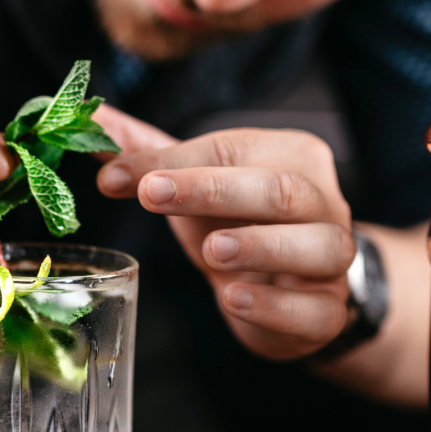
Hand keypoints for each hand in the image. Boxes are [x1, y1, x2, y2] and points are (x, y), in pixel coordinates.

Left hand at [93, 107, 353, 360]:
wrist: (292, 293)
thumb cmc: (244, 226)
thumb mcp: (198, 186)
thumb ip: (151, 154)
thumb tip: (97, 119)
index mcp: (292, 157)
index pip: (234, 150)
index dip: (174, 162)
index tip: (118, 176)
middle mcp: (324, 202)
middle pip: (282, 189)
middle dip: (215, 190)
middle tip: (153, 195)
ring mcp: (333, 262)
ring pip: (317, 246)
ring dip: (261, 246)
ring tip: (210, 250)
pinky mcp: (327, 312)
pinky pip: (312, 309)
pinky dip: (274, 306)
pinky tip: (234, 299)